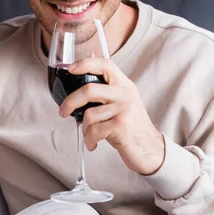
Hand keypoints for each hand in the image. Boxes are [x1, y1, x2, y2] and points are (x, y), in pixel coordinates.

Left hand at [59, 57, 164, 175]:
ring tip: (90, 136)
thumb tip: (75, 100)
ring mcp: (124, 109)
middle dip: (70, 102)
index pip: (105, 65)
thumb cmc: (131, 129)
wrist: (151, 150)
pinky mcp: (121, 126)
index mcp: (124, 86)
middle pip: (89, 90)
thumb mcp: (123, 105)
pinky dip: (89, 140)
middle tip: (63, 111)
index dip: (85, 64)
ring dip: (85, 129)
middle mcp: (125, 94)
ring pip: (89, 115)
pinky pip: (93, 131)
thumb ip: (105, 97)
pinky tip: (93, 144)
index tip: (70, 69)